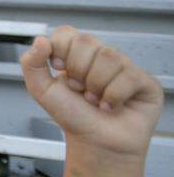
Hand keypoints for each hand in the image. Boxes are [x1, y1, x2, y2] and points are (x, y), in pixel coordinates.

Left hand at [20, 26, 162, 158]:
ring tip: (95, 100)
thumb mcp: (42, 90)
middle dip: (77, 71)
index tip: (59, 69)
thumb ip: (31, 64)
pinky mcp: (144, 81)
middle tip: (80, 90)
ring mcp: (124, 67)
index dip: (61, 50)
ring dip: (95, 86)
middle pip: (87, 41)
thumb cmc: (73, 117)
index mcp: (76, 55)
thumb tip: (40, 39)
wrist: (95, 143)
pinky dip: (113, 97)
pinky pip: (128, 76)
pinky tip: (112, 106)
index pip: (67, 33)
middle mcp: (101, 57)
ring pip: (109, 57)